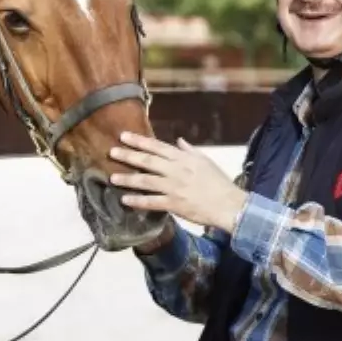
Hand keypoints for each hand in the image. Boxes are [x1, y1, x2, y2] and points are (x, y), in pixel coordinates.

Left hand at [109, 132, 248, 233]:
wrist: (230, 204)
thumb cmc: (219, 183)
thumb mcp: (205, 161)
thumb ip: (189, 150)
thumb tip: (178, 141)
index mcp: (184, 159)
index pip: (157, 146)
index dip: (139, 141)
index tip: (124, 136)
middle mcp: (176, 171)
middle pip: (148, 161)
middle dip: (128, 155)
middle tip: (111, 151)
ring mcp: (174, 187)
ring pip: (146, 181)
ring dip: (128, 179)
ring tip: (112, 177)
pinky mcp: (174, 204)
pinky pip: (152, 202)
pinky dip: (138, 201)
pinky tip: (125, 199)